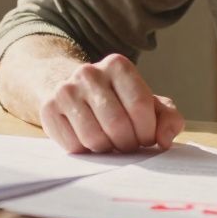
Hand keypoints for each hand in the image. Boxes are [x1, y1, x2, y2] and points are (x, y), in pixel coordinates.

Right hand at [38, 53, 183, 153]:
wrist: (75, 90)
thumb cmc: (119, 101)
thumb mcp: (148, 103)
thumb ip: (167, 118)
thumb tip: (165, 140)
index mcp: (118, 65)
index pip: (139, 106)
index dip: (147, 131)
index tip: (146, 137)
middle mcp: (89, 73)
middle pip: (117, 124)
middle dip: (129, 143)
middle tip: (129, 145)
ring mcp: (66, 90)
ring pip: (94, 137)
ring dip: (108, 149)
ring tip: (111, 143)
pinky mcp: (49, 108)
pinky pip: (73, 145)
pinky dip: (87, 152)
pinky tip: (91, 141)